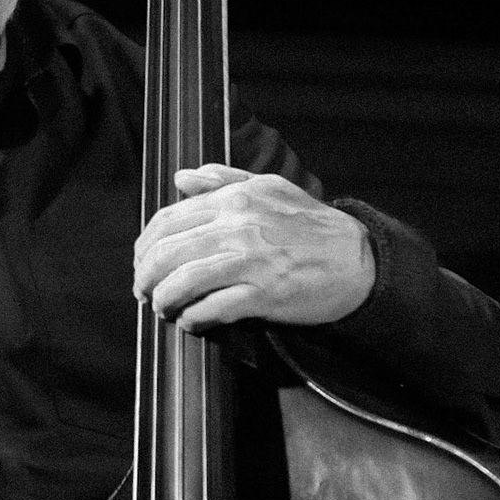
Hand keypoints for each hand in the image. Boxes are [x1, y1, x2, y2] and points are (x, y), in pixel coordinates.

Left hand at [132, 164, 373, 332]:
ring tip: (162, 309)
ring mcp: (250, 262)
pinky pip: (212, 309)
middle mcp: (237, 227)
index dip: (145, 246)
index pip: (168, 220)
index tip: (141, 262)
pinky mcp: (264, 295)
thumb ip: (223, 181)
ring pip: (183, 282)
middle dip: (145, 277)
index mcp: (234, 200)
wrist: (358, 259)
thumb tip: (183, 178)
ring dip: (163, 300)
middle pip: (167, 253)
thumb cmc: (311, 225)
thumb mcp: (269, 188)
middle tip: (144, 291)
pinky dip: (193, 318)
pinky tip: (190, 322)